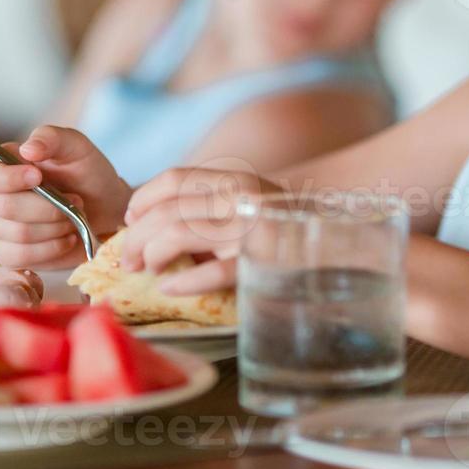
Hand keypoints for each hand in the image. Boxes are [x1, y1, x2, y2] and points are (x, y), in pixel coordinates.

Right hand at [0, 125, 131, 268]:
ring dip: (56, 226)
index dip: (5, 178)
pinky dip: (53, 247)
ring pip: (18, 234)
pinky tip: (67, 236)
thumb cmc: (84, 173)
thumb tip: (28, 149)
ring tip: (72, 216)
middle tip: (75, 199)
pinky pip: (23, 257)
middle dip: (48, 206)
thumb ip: (51, 138)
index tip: (38, 176)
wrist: (103, 208)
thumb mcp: (75, 146)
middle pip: (4, 208)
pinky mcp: (8, 256)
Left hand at [118, 165, 285, 294]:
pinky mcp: (260, 266)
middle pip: (166, 211)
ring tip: (147, 270)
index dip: (143, 199)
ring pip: (178, 234)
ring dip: (151, 255)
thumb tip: (149, 222)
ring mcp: (250, 232)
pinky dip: (182, 282)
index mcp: (236, 180)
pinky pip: (211, 274)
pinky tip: (169, 288)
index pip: (174, 179)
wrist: (339, 248)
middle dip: (136, 237)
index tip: (130, 219)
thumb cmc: (285, 230)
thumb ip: (209, 205)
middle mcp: (241, 199)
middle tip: (128, 258)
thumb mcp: (249, 204)